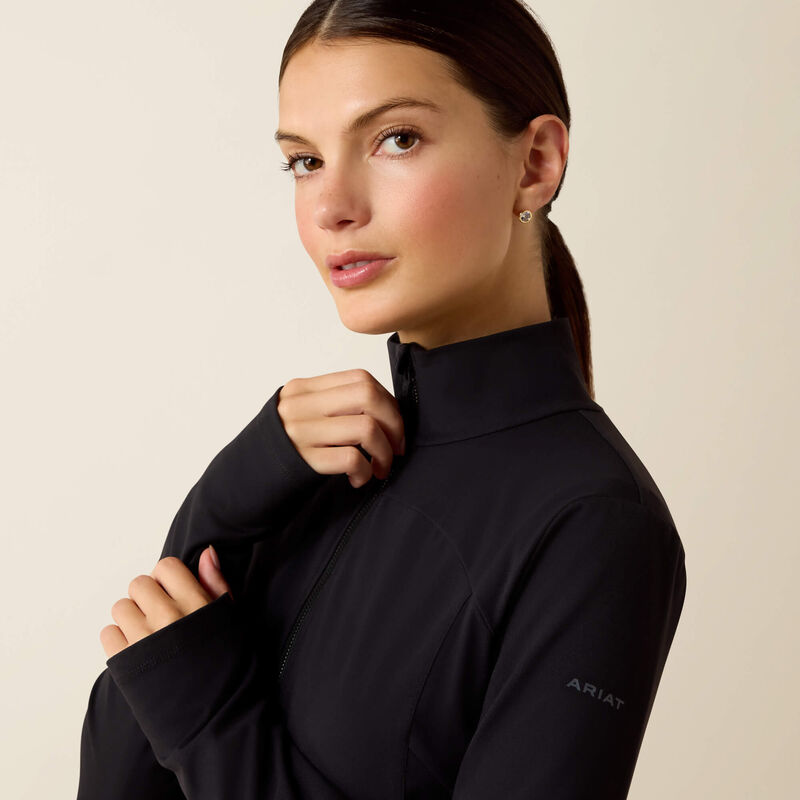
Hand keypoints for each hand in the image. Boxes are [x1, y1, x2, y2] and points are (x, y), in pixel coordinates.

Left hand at [100, 545, 231, 658]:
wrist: (218, 718)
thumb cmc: (230, 667)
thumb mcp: (231, 619)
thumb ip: (216, 583)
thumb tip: (206, 552)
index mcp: (195, 604)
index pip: (165, 567)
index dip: (169, 578)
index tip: (175, 593)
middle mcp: (167, 617)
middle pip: (139, 584)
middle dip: (149, 596)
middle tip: (162, 616)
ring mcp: (144, 640)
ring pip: (120, 608)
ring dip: (132, 617)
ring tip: (150, 635)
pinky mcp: (125, 664)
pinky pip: (108, 634)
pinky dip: (120, 639)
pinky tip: (139, 651)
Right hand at [277, 368, 405, 488]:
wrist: (240, 484)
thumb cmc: (281, 454)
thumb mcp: (301, 418)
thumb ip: (332, 407)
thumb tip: (386, 412)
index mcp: (303, 390)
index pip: (360, 378)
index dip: (388, 401)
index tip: (394, 426)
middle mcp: (300, 406)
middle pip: (368, 396)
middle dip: (394, 423)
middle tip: (396, 448)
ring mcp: (300, 432)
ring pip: (366, 427)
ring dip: (384, 452)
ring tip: (380, 468)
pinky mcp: (303, 461)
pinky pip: (352, 458)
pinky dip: (365, 471)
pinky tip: (359, 480)